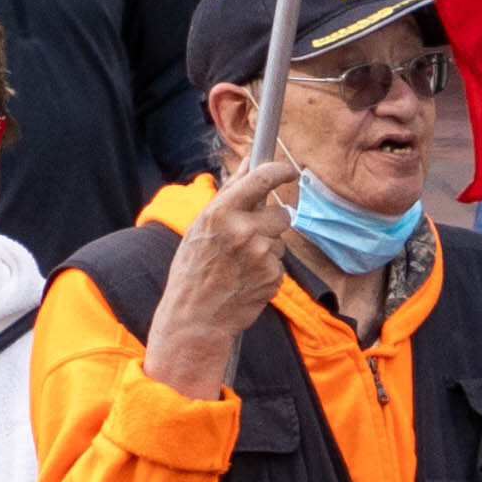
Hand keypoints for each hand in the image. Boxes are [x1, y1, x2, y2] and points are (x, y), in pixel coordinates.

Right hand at [136, 157, 305, 395]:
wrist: (195, 318)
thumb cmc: (193, 270)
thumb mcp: (201, 226)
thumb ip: (229, 192)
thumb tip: (249, 162)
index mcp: (221, 213)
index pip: (262, 179)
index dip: (281, 171)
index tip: (288, 171)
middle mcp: (243, 231)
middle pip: (282, 214)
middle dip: (272, 223)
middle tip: (250, 238)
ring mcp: (261, 255)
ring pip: (281, 241)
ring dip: (267, 249)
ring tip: (240, 265)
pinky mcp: (273, 276)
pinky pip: (279, 264)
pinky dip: (267, 271)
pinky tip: (246, 280)